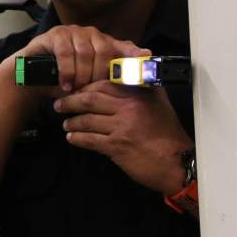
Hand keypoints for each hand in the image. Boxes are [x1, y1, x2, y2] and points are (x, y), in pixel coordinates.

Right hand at [17, 25, 146, 91]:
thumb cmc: (65, 83)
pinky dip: (67, 71)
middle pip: (105, 51)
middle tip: (91, 89)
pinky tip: (65, 84)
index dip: (135, 52)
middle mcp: (91, 35)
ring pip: (85, 52)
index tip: (147, 58)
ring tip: (76, 88)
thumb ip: (108, 83)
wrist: (34, 81)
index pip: (124, 46)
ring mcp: (73, 32)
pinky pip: (66, 52)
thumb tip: (134, 83)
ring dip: (81, 75)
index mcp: (104, 45)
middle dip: (99, 74)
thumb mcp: (90, 86)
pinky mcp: (56, 35)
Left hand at [55, 80, 192, 194]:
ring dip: (72, 122)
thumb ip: (143, 86)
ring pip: (87, 120)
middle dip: (70, 101)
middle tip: (60, 105)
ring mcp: (121, 126)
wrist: (176, 161)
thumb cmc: (168, 133)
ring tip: (66, 124)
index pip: (103, 83)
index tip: (75, 91)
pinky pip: (90, 140)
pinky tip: (72, 138)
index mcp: (137, 92)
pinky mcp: (117, 146)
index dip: (85, 87)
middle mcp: (128, 106)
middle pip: (90, 99)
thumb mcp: (159, 102)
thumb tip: (125, 75)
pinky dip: (77, 138)